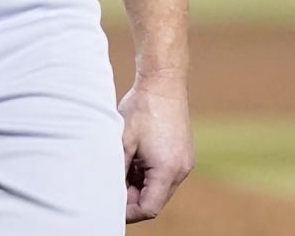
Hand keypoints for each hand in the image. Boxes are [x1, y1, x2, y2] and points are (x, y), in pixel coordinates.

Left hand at [118, 75, 192, 223]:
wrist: (163, 82)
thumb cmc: (142, 108)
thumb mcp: (123, 142)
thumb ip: (118, 171)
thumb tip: (109, 192)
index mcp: (167, 170)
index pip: (149, 209)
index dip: (128, 212)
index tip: (110, 203)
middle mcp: (181, 170)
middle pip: (155, 201)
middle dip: (133, 197)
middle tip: (112, 182)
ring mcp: (184, 162)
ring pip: (160, 188)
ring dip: (140, 184)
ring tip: (123, 165)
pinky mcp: (183, 154)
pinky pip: (165, 175)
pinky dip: (149, 173)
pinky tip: (135, 158)